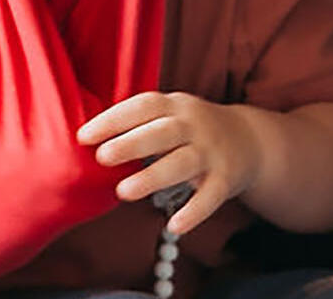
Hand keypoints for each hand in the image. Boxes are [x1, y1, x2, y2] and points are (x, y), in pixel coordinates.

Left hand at [76, 91, 265, 233]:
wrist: (249, 139)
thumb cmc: (191, 130)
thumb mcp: (170, 114)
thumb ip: (138, 125)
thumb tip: (86, 142)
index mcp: (174, 106)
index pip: (142, 107)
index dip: (112, 120)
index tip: (83, 136)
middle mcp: (194, 125)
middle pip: (162, 132)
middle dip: (132, 143)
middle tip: (102, 158)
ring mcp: (212, 152)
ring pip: (182, 163)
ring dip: (153, 177)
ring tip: (124, 192)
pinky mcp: (227, 179)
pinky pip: (210, 197)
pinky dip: (194, 212)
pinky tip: (174, 226)